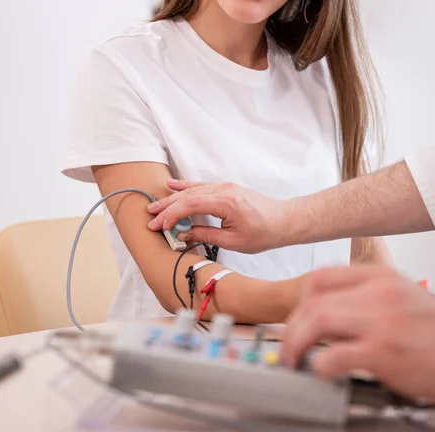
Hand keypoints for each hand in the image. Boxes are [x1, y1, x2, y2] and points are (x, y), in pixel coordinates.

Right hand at [147, 179, 291, 253]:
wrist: (283, 221)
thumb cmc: (263, 232)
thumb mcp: (233, 241)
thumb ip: (205, 235)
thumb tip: (183, 234)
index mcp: (225, 202)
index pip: (190, 206)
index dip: (171, 216)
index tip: (159, 226)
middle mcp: (223, 190)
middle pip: (187, 196)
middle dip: (167, 207)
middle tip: (150, 216)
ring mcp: (224, 187)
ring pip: (192, 190)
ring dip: (173, 198)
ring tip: (155, 205)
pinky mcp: (226, 189)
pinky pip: (201, 186)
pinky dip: (185, 188)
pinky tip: (173, 186)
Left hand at [281, 265, 434, 408]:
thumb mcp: (402, 299)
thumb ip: (364, 300)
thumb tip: (326, 316)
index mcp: (380, 276)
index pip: (320, 277)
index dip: (300, 300)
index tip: (296, 319)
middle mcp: (378, 292)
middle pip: (313, 299)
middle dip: (293, 325)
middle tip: (290, 345)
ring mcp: (381, 320)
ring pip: (317, 320)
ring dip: (297, 343)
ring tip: (295, 360)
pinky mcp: (384, 352)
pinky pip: (334, 355)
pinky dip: (320, 365)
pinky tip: (323, 371)